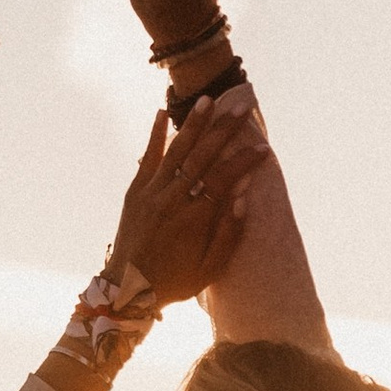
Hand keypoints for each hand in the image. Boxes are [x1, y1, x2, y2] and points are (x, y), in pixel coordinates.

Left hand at [107, 94, 269, 305]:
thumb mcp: (210, 268)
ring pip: (175, 152)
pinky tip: (162, 113)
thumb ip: (228, 234)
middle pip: (201, 157)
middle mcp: (171, 201)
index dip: (244, 162)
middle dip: (223, 130)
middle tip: (240, 107)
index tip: (263, 149)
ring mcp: (150, 194)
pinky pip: (147, 159)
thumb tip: (242, 197)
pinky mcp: (135, 193)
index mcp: (193, 220)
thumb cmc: (175, 281)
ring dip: (192, 125)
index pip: (223, 180)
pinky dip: (155, 136)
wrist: (126, 289)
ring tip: (207, 100)